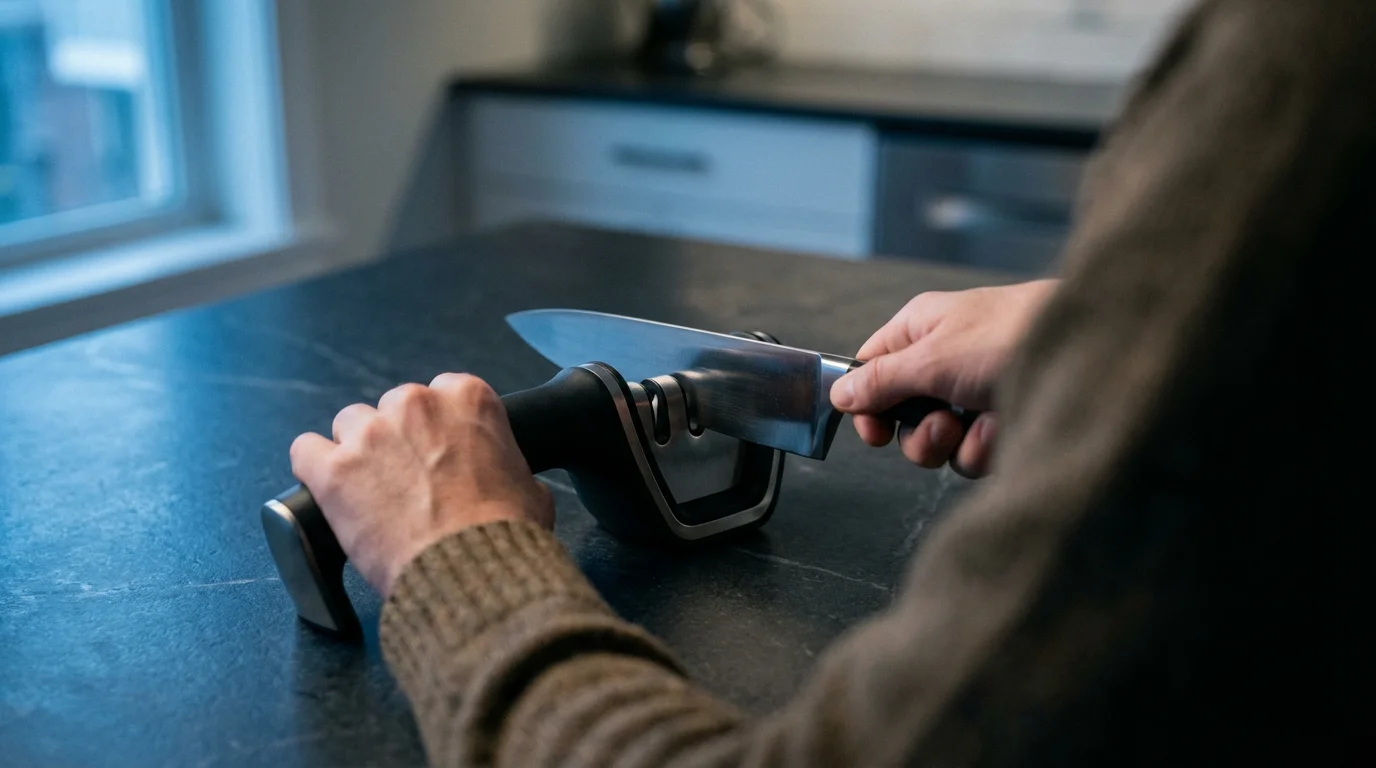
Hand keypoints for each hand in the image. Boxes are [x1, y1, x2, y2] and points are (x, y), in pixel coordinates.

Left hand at [290, 374, 553, 595]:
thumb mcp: (531, 490)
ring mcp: (370, 434)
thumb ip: (510, 468)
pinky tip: (328, 493)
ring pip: (350, 425)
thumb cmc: (505, 536)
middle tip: (408, 482)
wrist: (472, 574)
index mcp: (468, 399)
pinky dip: (314, 471)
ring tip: (370, 494)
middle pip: (393, 407)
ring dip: (358, 452)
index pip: (443, 393)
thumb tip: (510, 482)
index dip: (440, 429)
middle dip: (398, 439)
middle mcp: (416, 404)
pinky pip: (305, 451)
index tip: (440, 455)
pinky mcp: (333, 469)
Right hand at [830, 280, 1056, 476]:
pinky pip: (974, 450)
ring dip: (955, 443)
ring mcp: (975, 392)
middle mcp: (945, 359)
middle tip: (940, 426)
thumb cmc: (1011, 336)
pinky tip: (1007, 428)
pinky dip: (986, 447)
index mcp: (921, 330)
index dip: (867, 404)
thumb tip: (838, 392)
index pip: (872, 369)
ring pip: (940, 440)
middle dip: (919, 433)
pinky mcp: (1004, 418)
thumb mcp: (932, 358)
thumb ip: (881, 381)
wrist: (1092, 351)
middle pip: (904, 415)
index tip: (875, 432)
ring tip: (981, 425)